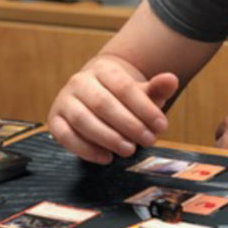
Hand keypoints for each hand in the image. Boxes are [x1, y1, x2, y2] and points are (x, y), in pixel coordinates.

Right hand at [48, 56, 178, 164]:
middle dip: (128, 124)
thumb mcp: (141, 92)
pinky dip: (85, 149)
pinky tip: (106, 158)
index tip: (162, 126)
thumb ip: (156, 88)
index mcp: (102, 70)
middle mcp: (79, 82)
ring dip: (107, 137)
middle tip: (148, 140)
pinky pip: (66, 136)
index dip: (144, 107)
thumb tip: (172, 79)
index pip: (123, 86)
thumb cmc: (122, 98)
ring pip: (82, 119)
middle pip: (103, 103)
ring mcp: (64, 101)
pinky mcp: (55, 121)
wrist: (93, 96)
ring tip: (129, 150)